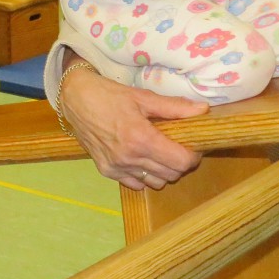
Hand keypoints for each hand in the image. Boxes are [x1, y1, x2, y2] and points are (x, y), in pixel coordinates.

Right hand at [59, 60, 205, 189]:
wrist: (75, 99)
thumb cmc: (109, 95)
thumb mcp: (143, 97)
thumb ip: (175, 107)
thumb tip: (203, 110)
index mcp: (141, 138)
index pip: (180, 162)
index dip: (193, 155)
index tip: (193, 146)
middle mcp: (129, 158)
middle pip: (171, 175)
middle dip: (180, 162)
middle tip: (178, 147)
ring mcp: (117, 167)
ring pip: (155, 183)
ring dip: (163, 171)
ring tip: (160, 153)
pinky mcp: (107, 171)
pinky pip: (136, 184)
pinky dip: (144, 176)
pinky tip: (142, 159)